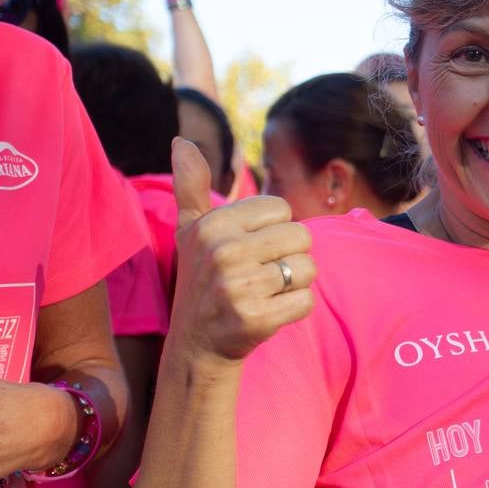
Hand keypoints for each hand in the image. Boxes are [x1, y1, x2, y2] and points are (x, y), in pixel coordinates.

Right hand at [170, 138, 314, 361]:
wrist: (195, 345)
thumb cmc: (200, 281)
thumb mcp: (190, 232)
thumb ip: (190, 186)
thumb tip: (181, 141)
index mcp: (212, 224)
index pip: (282, 209)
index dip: (273, 231)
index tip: (249, 250)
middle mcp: (223, 251)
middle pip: (301, 237)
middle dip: (289, 257)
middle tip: (261, 275)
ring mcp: (238, 286)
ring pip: (307, 269)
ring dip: (294, 284)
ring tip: (264, 293)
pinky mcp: (255, 318)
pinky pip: (306, 301)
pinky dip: (295, 309)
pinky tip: (269, 314)